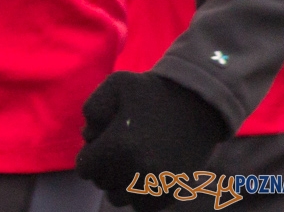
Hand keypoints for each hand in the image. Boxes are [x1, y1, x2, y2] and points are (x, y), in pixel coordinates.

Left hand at [76, 71, 229, 208]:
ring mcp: (158, 183)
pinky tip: (142, 174)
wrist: (198, 103)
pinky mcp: (174, 191)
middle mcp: (138, 169)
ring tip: (128, 162)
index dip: (88, 154)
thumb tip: (88, 137)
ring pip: (120, 198)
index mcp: (119, 145)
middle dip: (102, 167)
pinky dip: (138, 195)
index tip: (99, 143)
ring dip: (118, 183)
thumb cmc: (152, 91)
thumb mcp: (115, 84)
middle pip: (102, 183)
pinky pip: (142, 207)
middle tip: (116, 149)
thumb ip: (92, 108)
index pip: (85, 168)